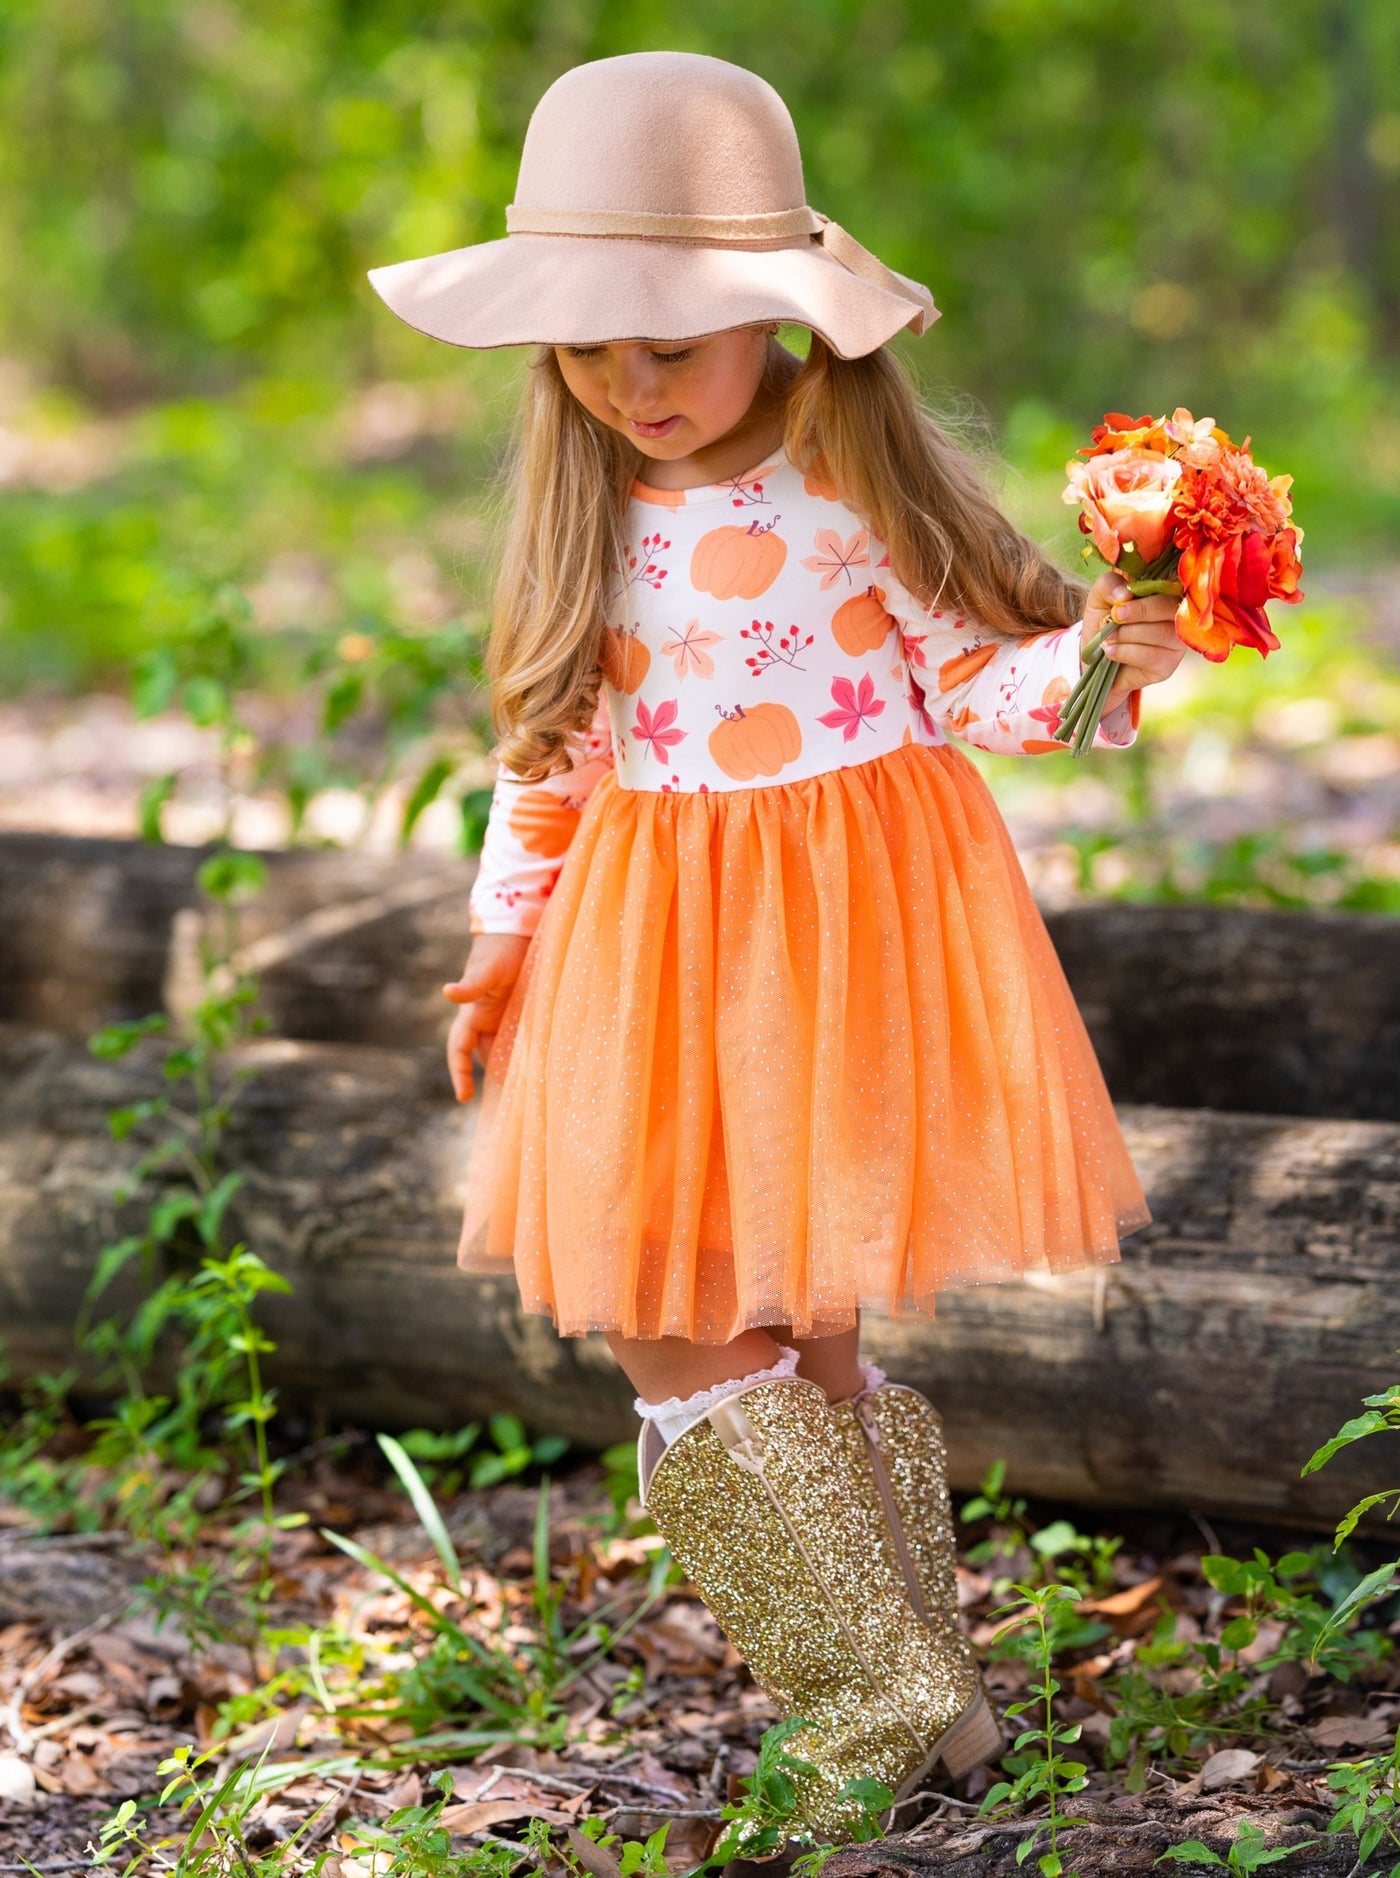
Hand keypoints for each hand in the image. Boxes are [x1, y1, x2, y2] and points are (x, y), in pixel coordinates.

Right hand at [442, 934, 530, 1101]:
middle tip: (511, 1103)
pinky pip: (525, 1039)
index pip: (459, 1050)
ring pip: (506, 1051)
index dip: (459, 1073)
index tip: (463, 1097)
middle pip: (486, 1057)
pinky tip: (546, 1063)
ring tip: (531, 1090)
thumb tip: (446, 992)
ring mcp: (505, 1019)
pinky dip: (531, 1052)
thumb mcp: (486, 969)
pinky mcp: (525, 1014)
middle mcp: (486, 1021)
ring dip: (514, 1068)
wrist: (518, 932)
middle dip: (493, 1077)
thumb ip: (470, 984)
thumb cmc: (498, 950)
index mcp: (472, 1015)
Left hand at [1080, 568, 1187, 713]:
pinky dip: (1127, 652)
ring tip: (1108, 637)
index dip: (1149, 591)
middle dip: (1141, 611)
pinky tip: (1111, 652)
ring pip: (1163, 633)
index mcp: (1165, 593)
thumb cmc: (1103, 623)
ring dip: (1129, 634)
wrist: (1095, 660)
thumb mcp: (1099, 598)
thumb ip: (1109, 585)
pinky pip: (1153, 656)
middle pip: (1172, 607)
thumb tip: (1125, 594)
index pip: (1172, 584)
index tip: (1122, 600)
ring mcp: (1175, 642)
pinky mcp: (1167, 664)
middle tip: (1115, 616)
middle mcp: (1176, 616)